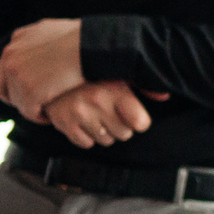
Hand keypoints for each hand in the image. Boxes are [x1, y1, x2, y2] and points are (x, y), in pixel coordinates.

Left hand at [0, 19, 87, 120]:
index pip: (3, 68)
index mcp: (18, 39)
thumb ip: (42, 39)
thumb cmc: (84, 38)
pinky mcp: (29, 90)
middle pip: (3, 87)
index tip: (29, 91)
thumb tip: (43, 46)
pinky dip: (37, 116)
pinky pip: (28, 111)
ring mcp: (17, 73)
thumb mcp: (55, 30)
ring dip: (30, 108)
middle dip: (18, 98)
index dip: (13, 84)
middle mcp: (11, 55)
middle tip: (34, 105)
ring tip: (45, 112)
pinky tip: (49, 117)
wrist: (90, 46)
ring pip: (16, 101)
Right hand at [40, 80, 162, 149]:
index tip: (133, 115)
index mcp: (115, 89)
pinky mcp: (64, 123)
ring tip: (96, 115)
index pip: (140, 123)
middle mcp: (98, 102)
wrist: (50, 70)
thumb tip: (163, 96)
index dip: (138, 121)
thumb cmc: (89, 74)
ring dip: (103, 131)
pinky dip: (86, 136)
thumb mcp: (117, 73)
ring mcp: (80, 114)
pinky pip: (86, 144)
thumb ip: (142, 85)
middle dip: (120, 126)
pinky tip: (83, 121)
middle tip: (109, 112)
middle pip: (124, 134)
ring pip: (106, 141)